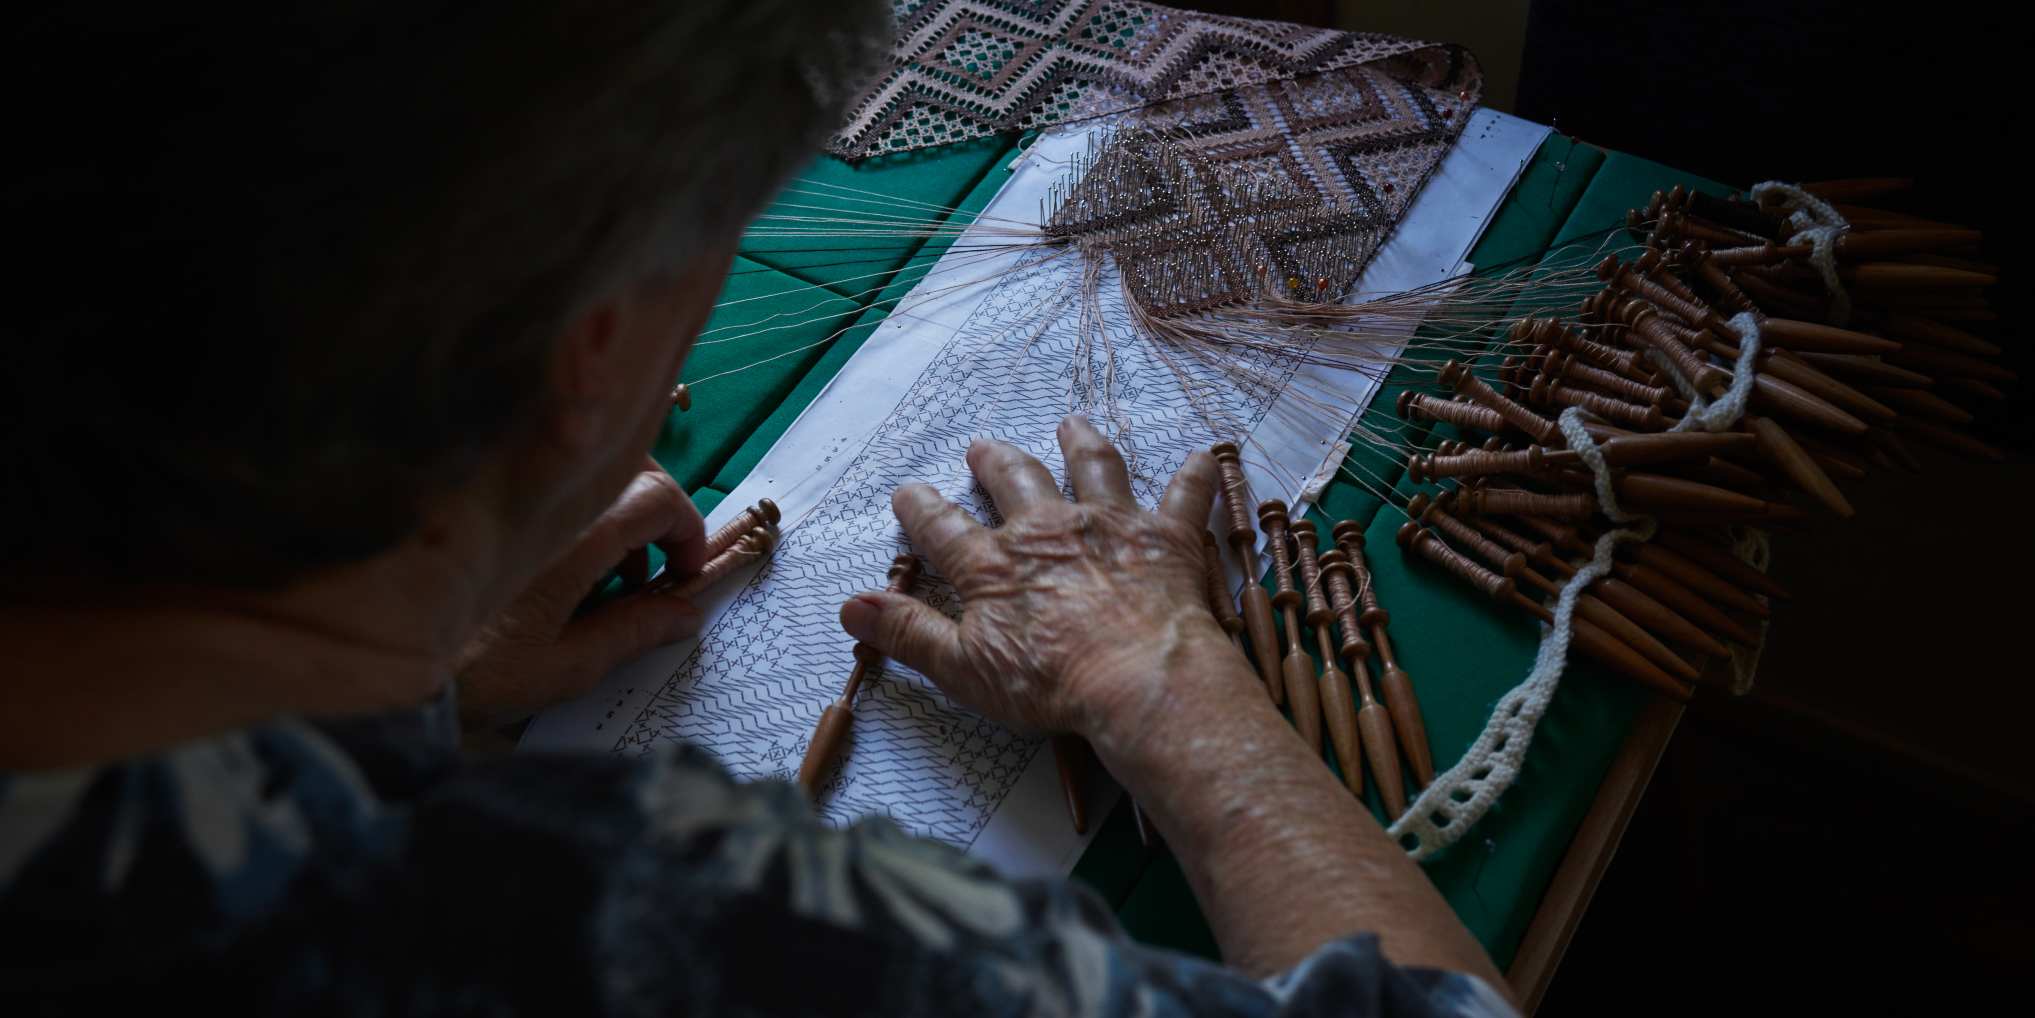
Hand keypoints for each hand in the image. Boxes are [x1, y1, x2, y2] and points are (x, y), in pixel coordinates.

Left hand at [457, 462, 707, 726]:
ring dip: (618, 513)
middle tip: (653, 571)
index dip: (686, 532)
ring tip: (611, 575)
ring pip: (590, 473)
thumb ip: (632, 632)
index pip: (658, 500)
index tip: (683, 575)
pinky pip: (550, 485)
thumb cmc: (472, 671)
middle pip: (629, 470)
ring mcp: (515, 495)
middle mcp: (548, 501)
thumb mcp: (564, 667)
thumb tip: (686, 612)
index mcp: (576, 538)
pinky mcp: (486, 502)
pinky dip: (577, 514)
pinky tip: (565, 566)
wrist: (376, 661)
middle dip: (656, 513)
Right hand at [838, 414, 1230, 739]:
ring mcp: (1110, 526)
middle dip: (996, 462)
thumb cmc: (1049, 682)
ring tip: (1072, 424)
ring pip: (1094, 469)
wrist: (1139, 678)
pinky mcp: (1166, 537)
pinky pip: (1184, 496)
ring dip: (1082, 444)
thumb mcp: (962, 667)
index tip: (907, 490)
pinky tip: (1203, 456)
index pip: (943, 529)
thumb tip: (849, 607)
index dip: (921, 508)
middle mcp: (1049, 530)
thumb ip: (907, 632)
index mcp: (995, 565)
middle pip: (1016, 482)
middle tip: (984, 445)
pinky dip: (1194, 476)